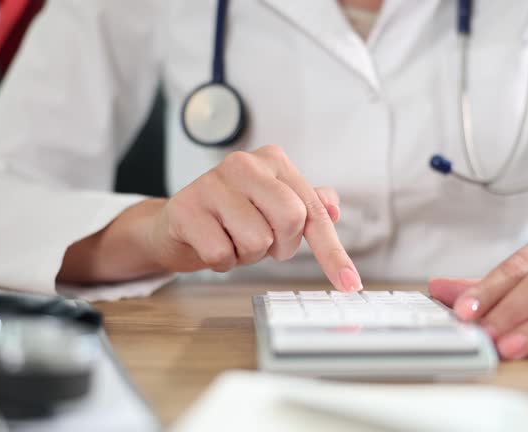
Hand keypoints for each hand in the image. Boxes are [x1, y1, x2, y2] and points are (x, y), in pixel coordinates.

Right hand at [109, 145, 357, 290]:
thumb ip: (308, 205)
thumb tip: (333, 207)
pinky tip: (211, 244)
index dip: (333, 252)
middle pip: (291, 220)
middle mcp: (244, 164)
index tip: (350, 283)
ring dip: (248, 255)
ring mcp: (211, 183)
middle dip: (281, 246)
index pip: (314, 211)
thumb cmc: (233, 216)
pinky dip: (222, 262)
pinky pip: (223, 254)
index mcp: (273, 161)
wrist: (177, 224)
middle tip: (263, 242)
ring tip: (232, 239)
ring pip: (257, 241)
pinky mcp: (185, 209)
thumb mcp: (274, 207)